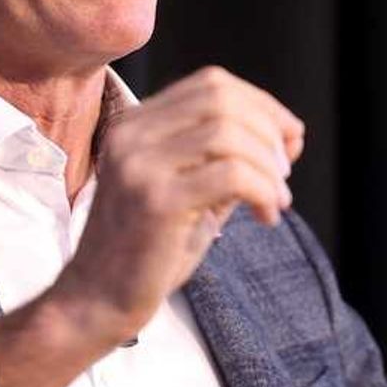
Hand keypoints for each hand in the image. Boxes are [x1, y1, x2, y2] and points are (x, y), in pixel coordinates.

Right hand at [50, 65, 304, 344]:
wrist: (98, 302)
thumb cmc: (148, 251)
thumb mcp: (191, 192)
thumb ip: (227, 160)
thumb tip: (287, 135)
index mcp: (135, 124)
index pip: (211, 83)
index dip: (261, 105)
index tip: (288, 139)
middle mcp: (131, 135)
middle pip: (221, 99)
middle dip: (268, 130)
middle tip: (285, 172)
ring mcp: (139, 165)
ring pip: (228, 133)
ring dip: (268, 165)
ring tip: (277, 199)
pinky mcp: (155, 201)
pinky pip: (231, 175)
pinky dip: (263, 191)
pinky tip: (266, 216)